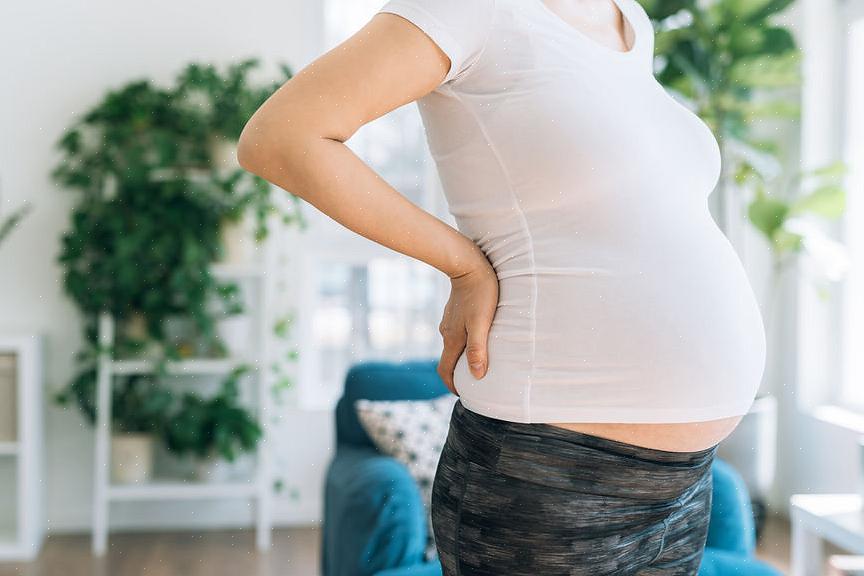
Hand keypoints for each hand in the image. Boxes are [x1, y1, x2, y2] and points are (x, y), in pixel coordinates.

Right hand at [437, 257, 498, 395]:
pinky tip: (480, 336)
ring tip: (481, 360)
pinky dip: (466, 341)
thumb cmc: (480, 293)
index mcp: (452, 339)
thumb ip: (478, 349)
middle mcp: (447, 332)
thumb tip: (476, 375)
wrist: (468, 263)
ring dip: (464, 356)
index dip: (452, 385)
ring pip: (454, 345)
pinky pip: (458, 332)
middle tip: (476, 381)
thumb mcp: (482, 322)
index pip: (445, 371)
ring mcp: (450, 321)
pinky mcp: (455, 311)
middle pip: (450, 359)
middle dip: (459, 373)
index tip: (463, 394)